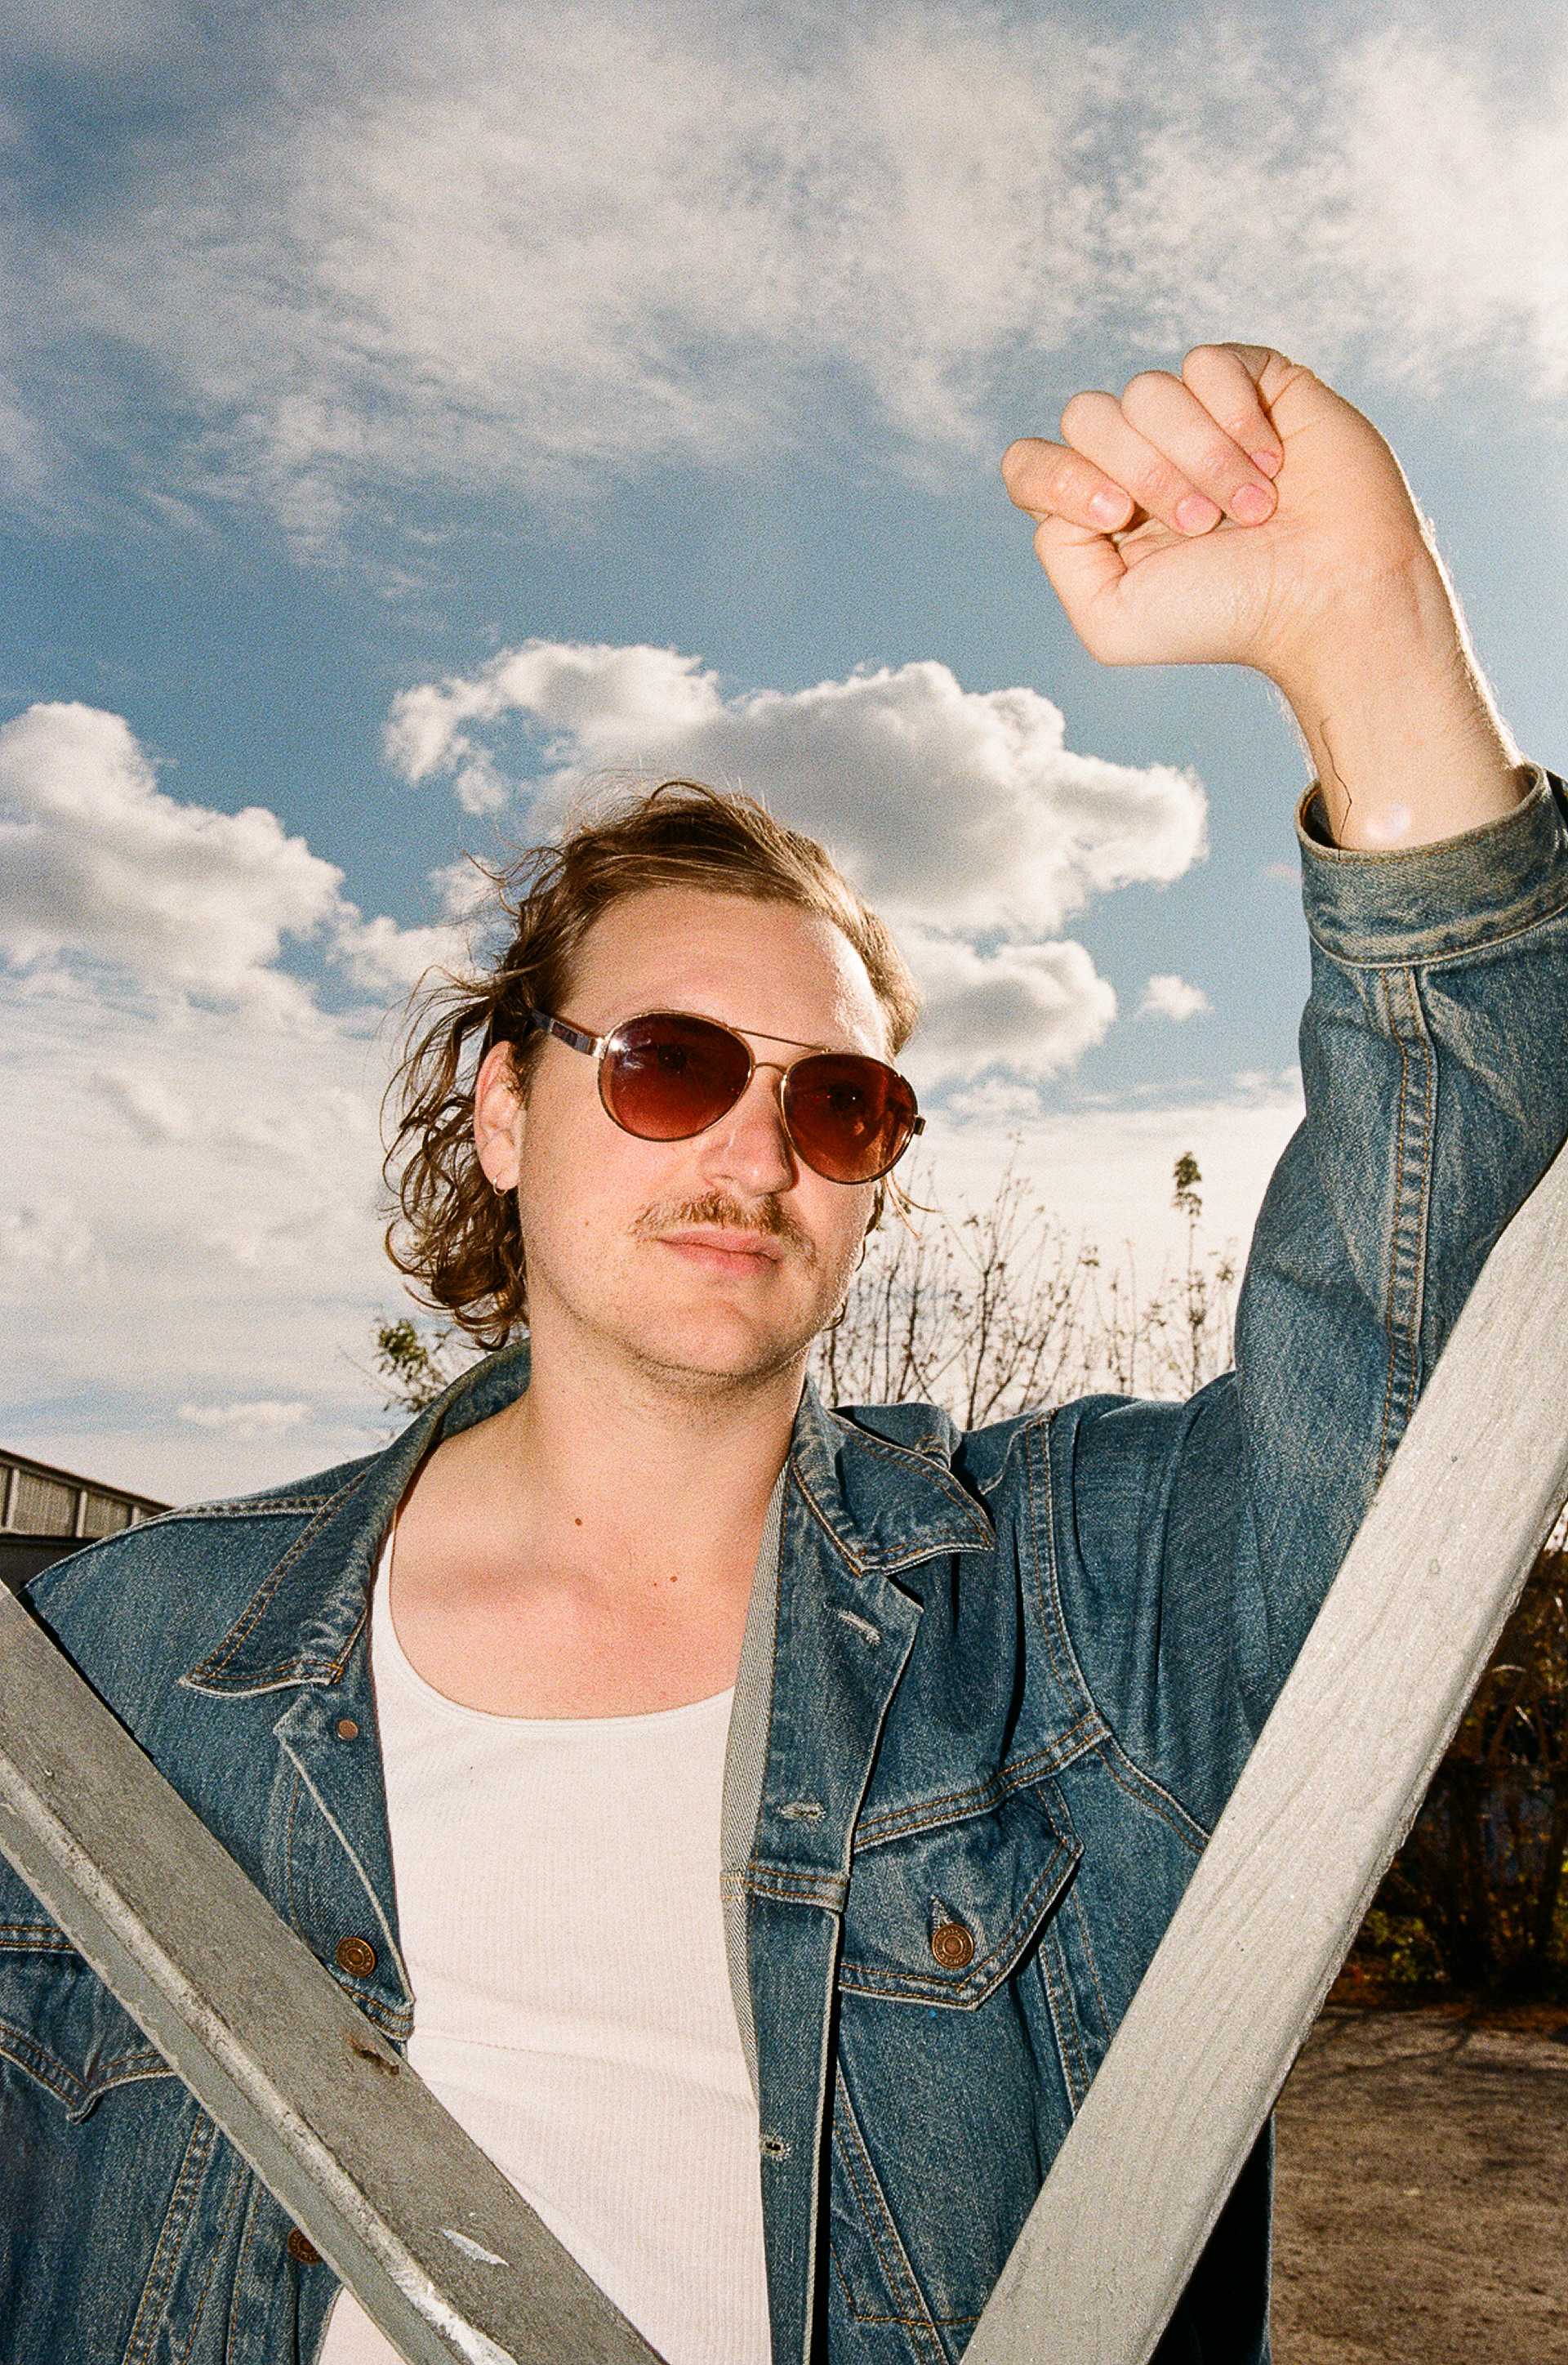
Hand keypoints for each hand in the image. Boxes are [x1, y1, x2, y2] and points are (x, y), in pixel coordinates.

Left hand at [1002, 345, 1521, 847]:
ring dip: (1199, 457)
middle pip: (1085, 415)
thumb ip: (1058, 550)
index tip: (1114, 516)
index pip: (1030, 463)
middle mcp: (1140, 458)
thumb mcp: (1109, 618)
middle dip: (1141, 471)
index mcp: (1098, 511)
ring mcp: (1195, 418)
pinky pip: (1205, 364)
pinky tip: (1273, 461)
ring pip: (1147, 389)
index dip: (1058, 478)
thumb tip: (1066, 483)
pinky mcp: (1252, 383)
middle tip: (1200, 526)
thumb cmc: (1226, 615)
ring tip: (1250, 508)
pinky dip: (1233, 417)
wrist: (1326, 594)